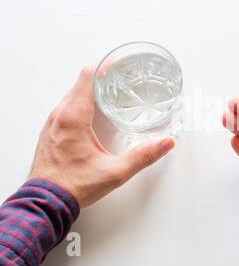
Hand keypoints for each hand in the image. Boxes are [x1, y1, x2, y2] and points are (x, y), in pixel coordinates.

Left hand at [29, 66, 174, 207]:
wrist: (45, 201)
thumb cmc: (73, 186)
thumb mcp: (114, 172)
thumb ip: (143, 156)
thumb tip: (165, 144)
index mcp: (73, 118)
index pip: (88, 77)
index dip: (106, 66)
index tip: (121, 64)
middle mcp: (59, 115)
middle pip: (81, 82)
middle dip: (103, 75)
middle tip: (122, 77)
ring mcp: (53, 122)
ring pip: (72, 93)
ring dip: (92, 88)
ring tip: (112, 91)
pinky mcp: (51, 130)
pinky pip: (66, 105)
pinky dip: (82, 100)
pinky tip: (95, 111)